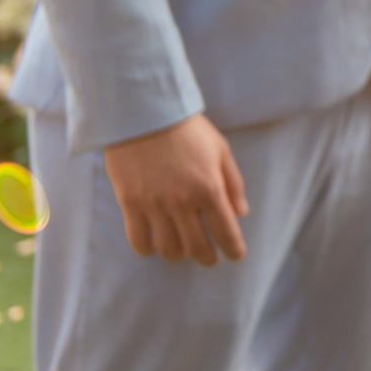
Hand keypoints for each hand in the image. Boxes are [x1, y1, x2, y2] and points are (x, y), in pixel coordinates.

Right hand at [104, 114, 248, 266]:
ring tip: (183, 248)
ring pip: (169, 249)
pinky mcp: (130, 204)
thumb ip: (233, 183)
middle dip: (208, 258)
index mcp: (209, 189)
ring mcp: (154, 205)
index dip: (233, 250)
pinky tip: (155, 245)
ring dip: (179, 254)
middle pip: (197, 248)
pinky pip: (138, 241)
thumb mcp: (220, 150)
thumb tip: (240, 213)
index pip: (226, 232)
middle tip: (210, 257)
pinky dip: (148, 250)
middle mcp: (182, 202)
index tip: (235, 255)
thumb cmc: (187, 129)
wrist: (145, 112)